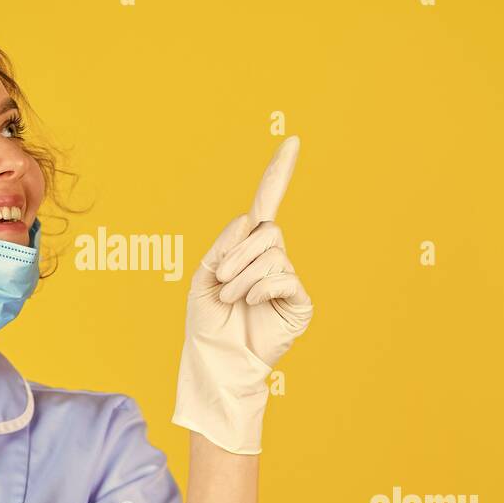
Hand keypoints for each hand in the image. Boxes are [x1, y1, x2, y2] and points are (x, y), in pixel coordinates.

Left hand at [171, 136, 313, 454]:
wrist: (216, 361)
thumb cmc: (207, 323)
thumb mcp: (204, 275)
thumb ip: (225, 243)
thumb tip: (254, 220)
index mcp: (247, 247)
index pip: (267, 203)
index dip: (279, 173)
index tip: (292, 142)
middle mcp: (272, 258)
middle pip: (267, 230)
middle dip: (237, 254)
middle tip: (222, 282)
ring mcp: (288, 279)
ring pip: (272, 254)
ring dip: (243, 276)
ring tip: (232, 299)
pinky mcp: (299, 301)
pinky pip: (283, 276)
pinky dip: (260, 288)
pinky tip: (251, 304)